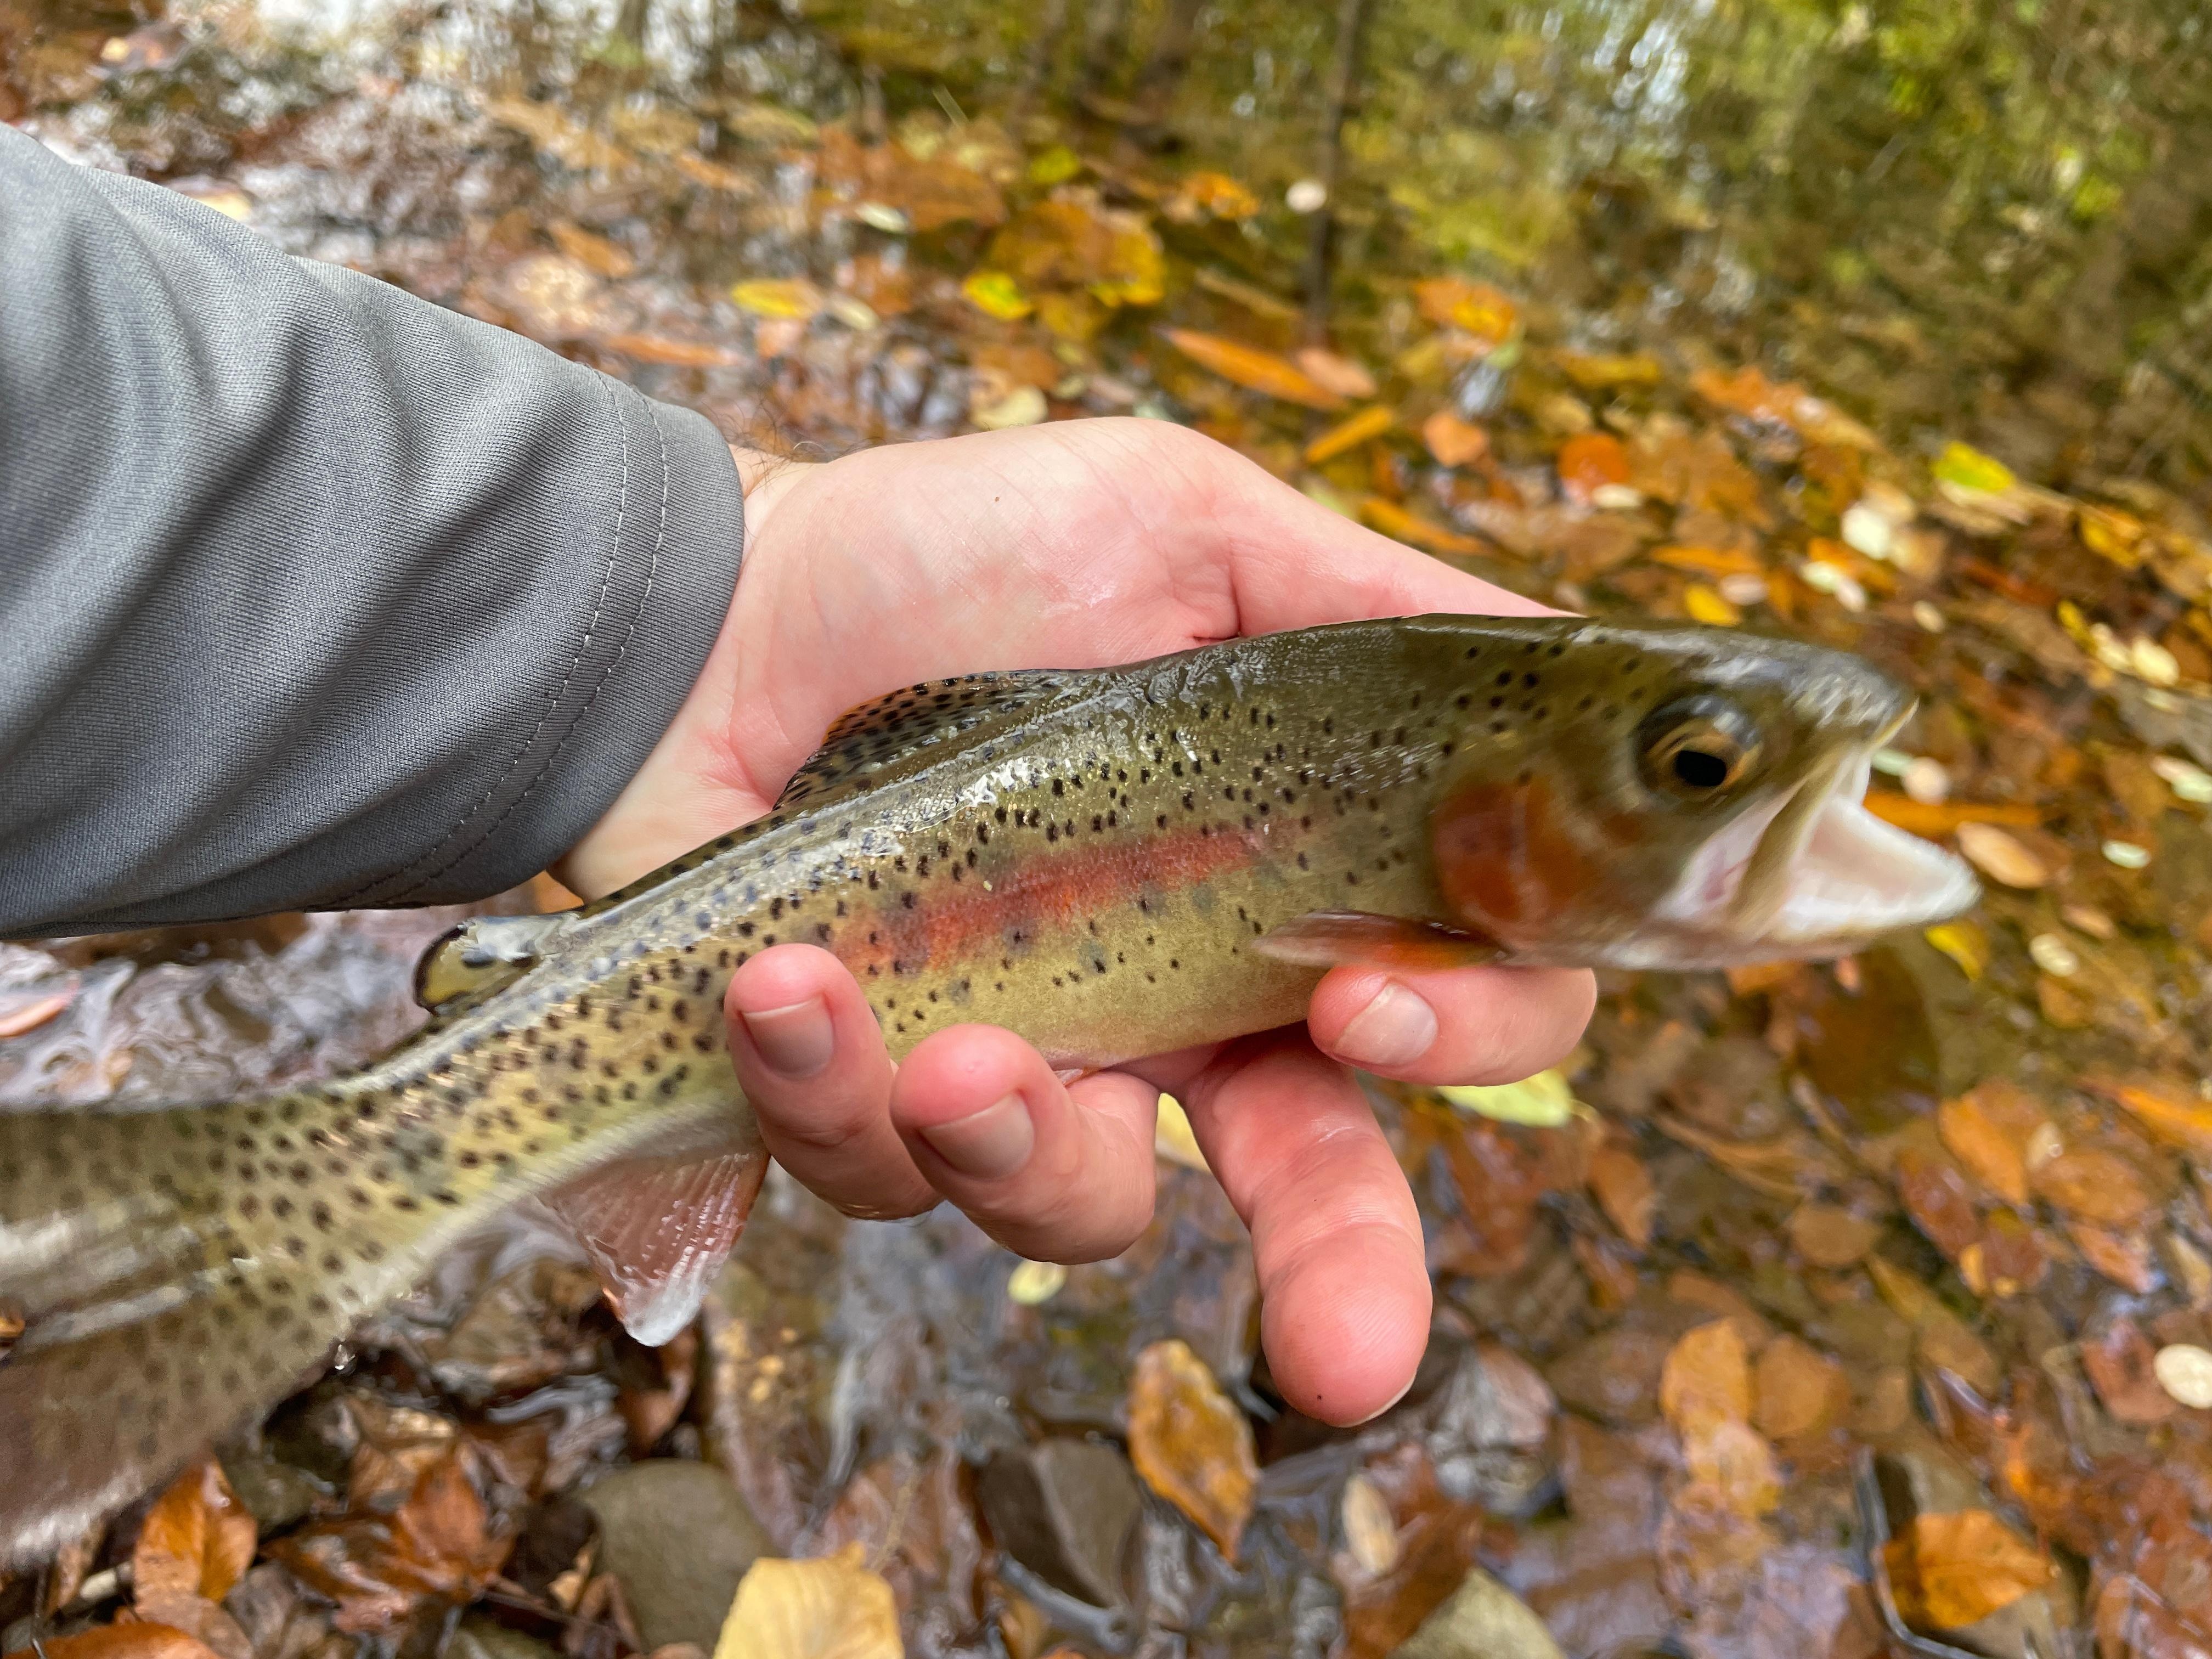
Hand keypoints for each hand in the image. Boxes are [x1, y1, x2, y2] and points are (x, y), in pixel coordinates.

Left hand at [559, 418, 1594, 1423]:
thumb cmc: (950, 554)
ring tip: (943, 1047)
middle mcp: (1177, 1007)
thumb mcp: (1185, 527)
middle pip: (1317, 1192)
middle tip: (1350, 1358)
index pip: (1456, 1002)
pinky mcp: (861, 1101)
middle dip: (1347, 1284)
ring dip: (1022, 1141)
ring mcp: (1021, 1065)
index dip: (1464, 1036)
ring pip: (1078, 1204)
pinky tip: (783, 983)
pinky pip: (872, 1165)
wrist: (712, 606)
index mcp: (1285, 882)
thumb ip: (1366, 607)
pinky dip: (829, 1080)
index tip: (1374, 1006)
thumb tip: (1563, 670)